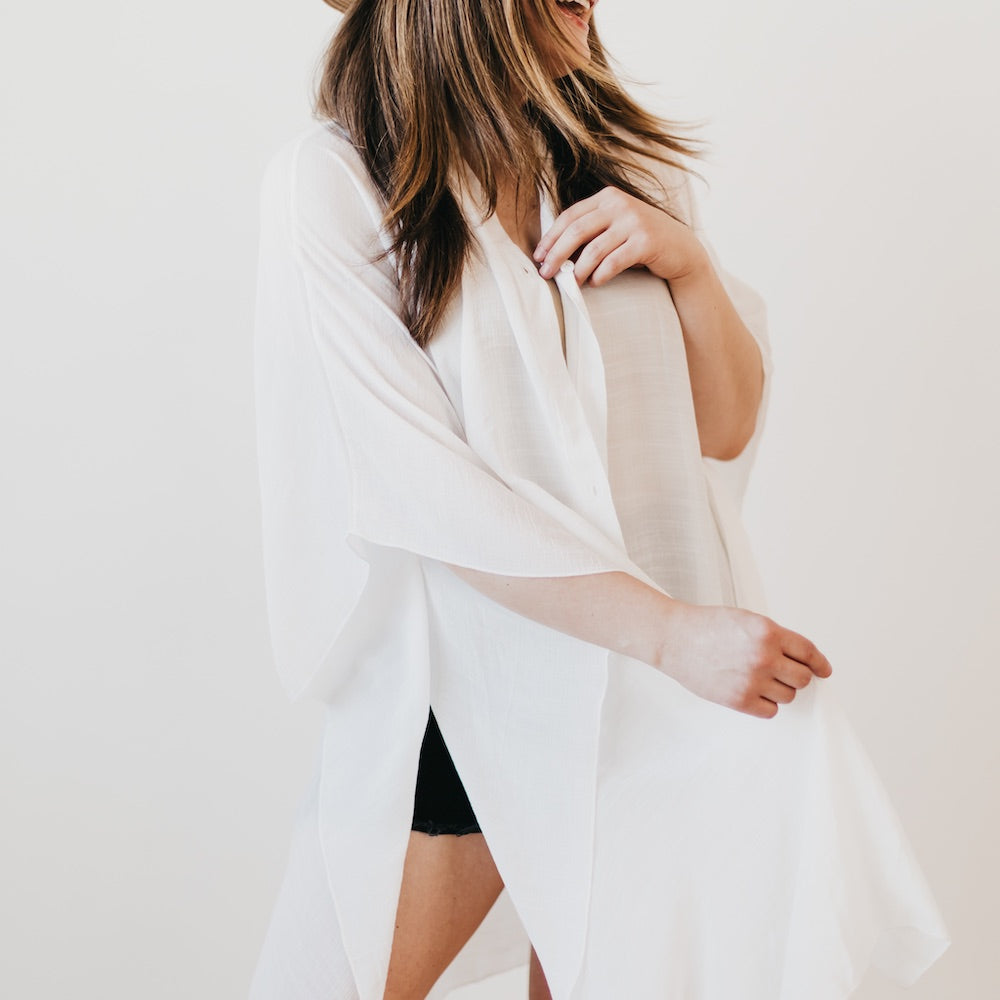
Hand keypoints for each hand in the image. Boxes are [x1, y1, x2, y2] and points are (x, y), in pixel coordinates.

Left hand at [533, 186, 708, 286]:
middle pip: (577, 231)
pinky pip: (614, 261)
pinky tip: (595, 283)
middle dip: (557, 254)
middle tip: (546, 273)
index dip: (551, 237)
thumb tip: (553, 254)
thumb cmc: (639, 242)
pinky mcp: (646, 241)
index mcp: (607, 198)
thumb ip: (591, 232)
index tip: (538, 256)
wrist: (680, 249)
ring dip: (578, 269)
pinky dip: (600, 275)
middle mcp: (620, 205)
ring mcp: (634, 221)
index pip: (570, 216)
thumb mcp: (615, 228)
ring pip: (594, 249)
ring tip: (571, 283)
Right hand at [657, 603, 832, 718]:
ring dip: (779, 689)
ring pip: (788, 696)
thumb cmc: (707, 627)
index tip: (823, 670)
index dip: (819, 663)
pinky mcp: (739, 700)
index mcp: (767, 632)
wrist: (674, 639)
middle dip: (796, 676)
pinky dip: (765, 704)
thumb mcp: (747, 620)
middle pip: (802, 678)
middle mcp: (764, 656)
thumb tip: (802, 661)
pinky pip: (770, 711)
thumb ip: (774, 637)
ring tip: (758, 678)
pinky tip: (751, 691)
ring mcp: (752, 680)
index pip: (809, 653)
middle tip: (782, 672)